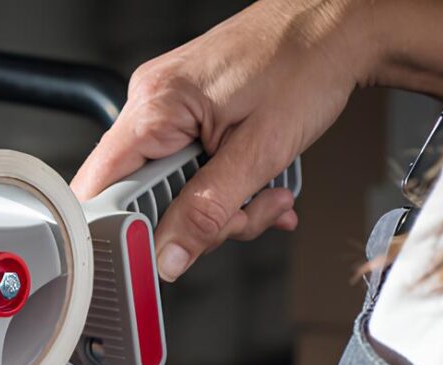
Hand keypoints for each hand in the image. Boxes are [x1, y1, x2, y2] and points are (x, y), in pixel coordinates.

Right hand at [71, 0, 369, 280]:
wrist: (343, 27)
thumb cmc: (309, 63)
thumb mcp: (259, 152)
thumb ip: (207, 211)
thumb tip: (169, 258)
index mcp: (155, 107)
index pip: (99, 186)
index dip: (121, 229)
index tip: (159, 252)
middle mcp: (152, 104)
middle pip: (142, 196)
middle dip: (196, 220)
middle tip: (239, 216)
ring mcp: (170, 109)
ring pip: (172, 190)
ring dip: (221, 208)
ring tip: (265, 194)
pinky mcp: (190, 115)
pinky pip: (190, 170)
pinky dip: (224, 188)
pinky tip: (260, 184)